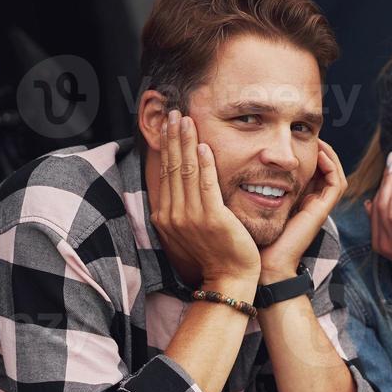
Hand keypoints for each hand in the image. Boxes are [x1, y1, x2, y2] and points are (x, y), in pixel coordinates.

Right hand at [155, 111, 260, 290]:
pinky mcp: (212, 219)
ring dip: (186, 142)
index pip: (164, 174)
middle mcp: (173, 216)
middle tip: (174, 113)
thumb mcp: (188, 230)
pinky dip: (204, 164)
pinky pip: (206, 185)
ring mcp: (191, 218)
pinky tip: (204, 145)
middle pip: (171, 167)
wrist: (227, 278)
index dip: (166, 147)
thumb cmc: (212, 254)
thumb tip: (178, 182)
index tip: (168, 126)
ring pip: (186, 171)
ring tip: (187, 120)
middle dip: (173, 138)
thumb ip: (182, 206)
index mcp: (165, 217)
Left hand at [259, 139, 344, 282]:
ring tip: (317, 139)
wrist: (265, 262)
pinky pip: (336, 183)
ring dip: (328, 153)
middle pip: (324, 169)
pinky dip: (331, 166)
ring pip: (334, 173)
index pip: (309, 170)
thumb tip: (242, 163)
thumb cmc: (255, 236)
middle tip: (309, 133)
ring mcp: (319, 206)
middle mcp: (311, 202)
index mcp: (298, 200)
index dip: (306, 152)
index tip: (294, 138)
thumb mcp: (252, 203)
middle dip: (319, 149)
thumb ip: (252, 185)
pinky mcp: (322, 210)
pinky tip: (318, 153)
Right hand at [367, 151, 391, 287]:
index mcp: (382, 241)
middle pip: (376, 203)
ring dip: (388, 183)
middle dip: (383, 179)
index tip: (390, 168)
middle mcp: (381, 242)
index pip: (375, 207)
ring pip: (382, 205)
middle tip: (391, 159)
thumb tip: (378, 204)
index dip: (381, 185)